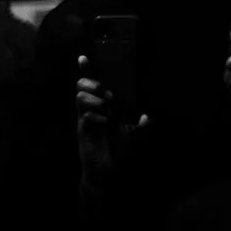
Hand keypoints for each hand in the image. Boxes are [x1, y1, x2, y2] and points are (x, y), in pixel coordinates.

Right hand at [74, 55, 146, 189]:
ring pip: (81, 97)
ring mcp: (86, 118)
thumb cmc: (121, 152)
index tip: (83, 58)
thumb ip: (141, 127)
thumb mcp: (135, 137)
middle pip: (82, 86)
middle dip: (92, 83)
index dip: (88, 71)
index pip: (95, 85)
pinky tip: (105, 122)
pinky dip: (95, 116)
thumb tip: (149, 117)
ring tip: (108, 109)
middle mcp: (93, 110)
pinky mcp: (82, 130)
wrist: (109, 172)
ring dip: (95, 100)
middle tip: (105, 91)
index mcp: (105, 107)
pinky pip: (84, 116)